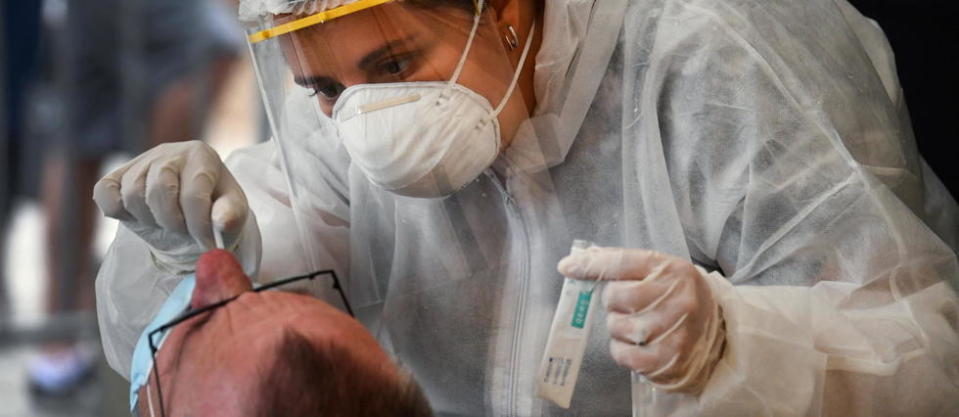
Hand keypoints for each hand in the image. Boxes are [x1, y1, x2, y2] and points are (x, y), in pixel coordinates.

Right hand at [93, 141, 251, 272]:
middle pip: (160, 189)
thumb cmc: (215, 209)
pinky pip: (105, 193)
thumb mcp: (233, 213)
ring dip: (150, 219)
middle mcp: (169, 153)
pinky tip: (141, 217)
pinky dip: (117, 210)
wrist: (191, 212)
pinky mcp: (116, 177)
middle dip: (173, 221)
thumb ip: (231, 215)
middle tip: (183, 233)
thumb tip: (221, 222)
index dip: (199, 225)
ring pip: (133, 194)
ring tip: (167, 223)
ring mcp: (140, 162)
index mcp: (202, 155)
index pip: (194, 192)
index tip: (208, 245)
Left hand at [558, 246, 724, 392]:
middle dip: (614, 302)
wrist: (720, 338)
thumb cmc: (681, 300)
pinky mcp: (668, 361)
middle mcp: (677, 299)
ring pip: (616, 326)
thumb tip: (576, 261)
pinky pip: (622, 353)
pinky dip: (622, 350)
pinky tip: (638, 344)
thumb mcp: (662, 273)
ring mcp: (674, 332)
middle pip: (615, 296)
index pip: (621, 262)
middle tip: (631, 305)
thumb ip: (624, 265)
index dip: (590, 265)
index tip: (567, 267)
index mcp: (673, 270)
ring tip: (640, 325)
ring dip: (619, 327)